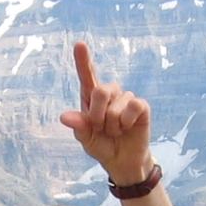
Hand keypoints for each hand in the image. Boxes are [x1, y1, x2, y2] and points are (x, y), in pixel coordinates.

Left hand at [60, 40, 153, 185]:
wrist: (121, 161)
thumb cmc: (101, 145)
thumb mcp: (85, 139)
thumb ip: (78, 126)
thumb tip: (63, 117)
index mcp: (91, 98)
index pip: (87, 76)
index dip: (83, 60)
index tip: (79, 44)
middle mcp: (109, 94)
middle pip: (100, 91)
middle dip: (98, 115)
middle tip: (101, 128)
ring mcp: (126, 99)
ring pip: (116, 105)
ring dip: (113, 125)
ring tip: (116, 131)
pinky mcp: (141, 107)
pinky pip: (133, 107)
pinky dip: (127, 122)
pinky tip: (128, 127)